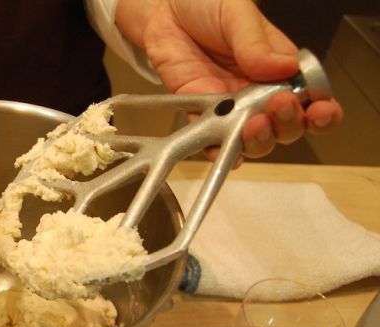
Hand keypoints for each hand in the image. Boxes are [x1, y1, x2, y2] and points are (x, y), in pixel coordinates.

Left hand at [116, 0, 342, 159]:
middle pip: (287, 125)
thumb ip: (257, 43)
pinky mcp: (202, 113)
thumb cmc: (207, 6)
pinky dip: (219, 152)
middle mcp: (260, 92)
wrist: (165, 10)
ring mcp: (232, 106)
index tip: (320, 110)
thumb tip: (285, 67)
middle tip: (278, 106)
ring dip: (259, 140)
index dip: (322, 110)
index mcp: (281, 67)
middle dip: (289, 124)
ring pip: (254, 139)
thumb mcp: (238, 14)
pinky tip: (222, 150)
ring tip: (253, 126)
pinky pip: (212, 141)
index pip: (312, 96)